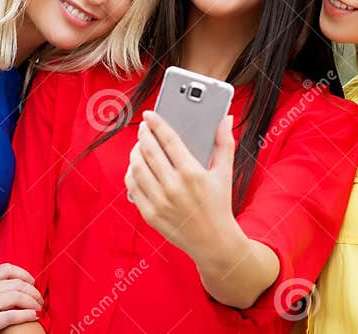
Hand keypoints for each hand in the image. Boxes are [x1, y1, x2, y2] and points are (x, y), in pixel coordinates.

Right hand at [0, 260, 41, 332]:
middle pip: (16, 283)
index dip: (23, 273)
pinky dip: (26, 314)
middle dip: (32, 289)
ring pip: (16, 297)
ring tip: (38, 306)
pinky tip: (34, 315)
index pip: (6, 269)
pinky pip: (11, 316)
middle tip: (39, 297)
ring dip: (32, 301)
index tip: (31, 281)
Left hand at [124, 111, 237, 256]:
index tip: (150, 115)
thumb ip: (224, 143)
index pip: (169, 141)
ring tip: (139, 145)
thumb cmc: (219, 204)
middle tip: (144, 128)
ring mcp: (160, 202)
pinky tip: (136, 166)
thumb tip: (226, 119)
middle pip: (150, 152)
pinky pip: (133, 187)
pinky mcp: (150, 214)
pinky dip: (132, 173)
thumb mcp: (224, 173)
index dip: (157, 124)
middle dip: (143, 135)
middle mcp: (174, 187)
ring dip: (135, 152)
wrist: (213, 241)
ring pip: (137, 168)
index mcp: (192, 174)